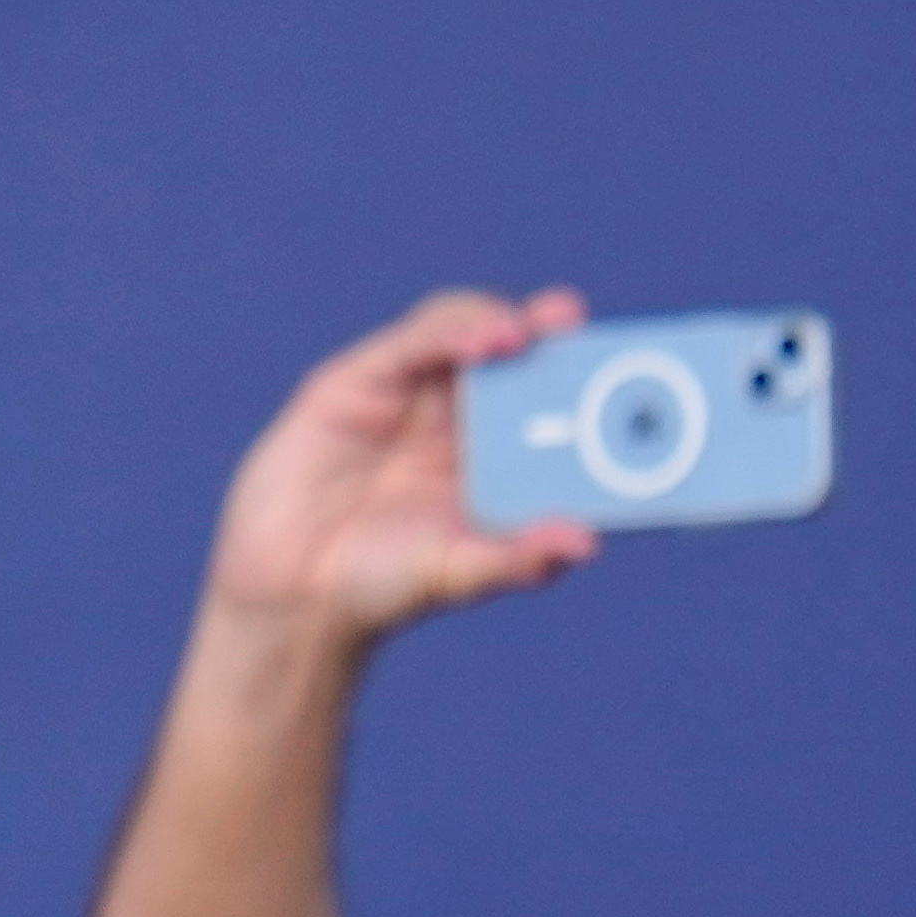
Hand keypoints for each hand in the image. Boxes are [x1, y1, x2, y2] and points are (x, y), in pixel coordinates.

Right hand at [202, 292, 598, 658]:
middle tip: (575, 326)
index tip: (627, 369)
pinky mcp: (357, 381)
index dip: (585, 375)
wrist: (288, 593)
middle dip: (549, 332)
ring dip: (498, 323)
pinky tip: (480, 343)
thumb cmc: (383, 585)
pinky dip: (447, 331)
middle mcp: (458, 417)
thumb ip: (518, 558)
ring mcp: (408, 393)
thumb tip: (587, 542)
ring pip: (464, 330)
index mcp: (496, 456)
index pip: (551, 399)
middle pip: (514, 351)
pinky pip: (410, 342)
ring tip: (523, 336)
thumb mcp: (460, 573)